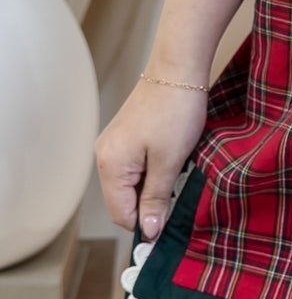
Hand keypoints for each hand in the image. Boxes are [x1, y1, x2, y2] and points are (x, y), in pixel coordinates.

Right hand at [95, 77, 208, 238]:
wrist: (179, 67)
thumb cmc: (175, 110)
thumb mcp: (169, 161)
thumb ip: (156, 199)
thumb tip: (148, 232)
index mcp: (110, 165)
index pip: (122, 214)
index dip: (147, 224)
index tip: (172, 224)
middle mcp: (105, 155)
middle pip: (125, 200)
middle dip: (151, 203)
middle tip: (180, 194)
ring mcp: (115, 144)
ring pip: (133, 183)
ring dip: (155, 185)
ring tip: (179, 172)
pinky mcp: (127, 135)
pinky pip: (137, 166)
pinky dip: (154, 169)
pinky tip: (173, 159)